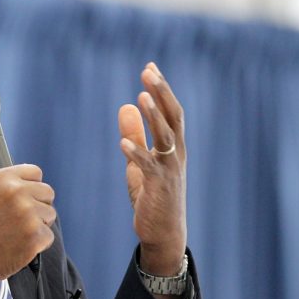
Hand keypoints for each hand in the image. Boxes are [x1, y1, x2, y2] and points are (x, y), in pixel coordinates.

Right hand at [0, 164, 55, 294]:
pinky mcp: (35, 234)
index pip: (35, 172)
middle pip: (47, 192)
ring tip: (16, 233)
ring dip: (39, 225)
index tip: (25, 198)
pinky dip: (38, 244)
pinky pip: (48, 236)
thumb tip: (32, 186)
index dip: (32, 187)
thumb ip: (8, 187)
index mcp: (2, 178)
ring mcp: (27, 212)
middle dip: (39, 206)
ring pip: (50, 214)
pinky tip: (19, 245)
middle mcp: (16, 191)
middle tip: (20, 220)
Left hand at [118, 62, 186, 277]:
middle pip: (172, 117)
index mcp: (173, 146)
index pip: (170, 111)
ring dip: (153, 116)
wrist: (163, 231)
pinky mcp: (159, 187)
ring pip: (166, 137)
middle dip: (161, 93)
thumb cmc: (153, 194)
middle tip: (148, 72)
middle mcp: (176, 154)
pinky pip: (148, 167)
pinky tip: (122, 143)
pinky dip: (136, 154)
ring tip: (141, 96)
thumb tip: (125, 105)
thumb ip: (135, 134)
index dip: (161, 89)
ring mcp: (170, 170)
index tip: (150, 67)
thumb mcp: (139, 160)